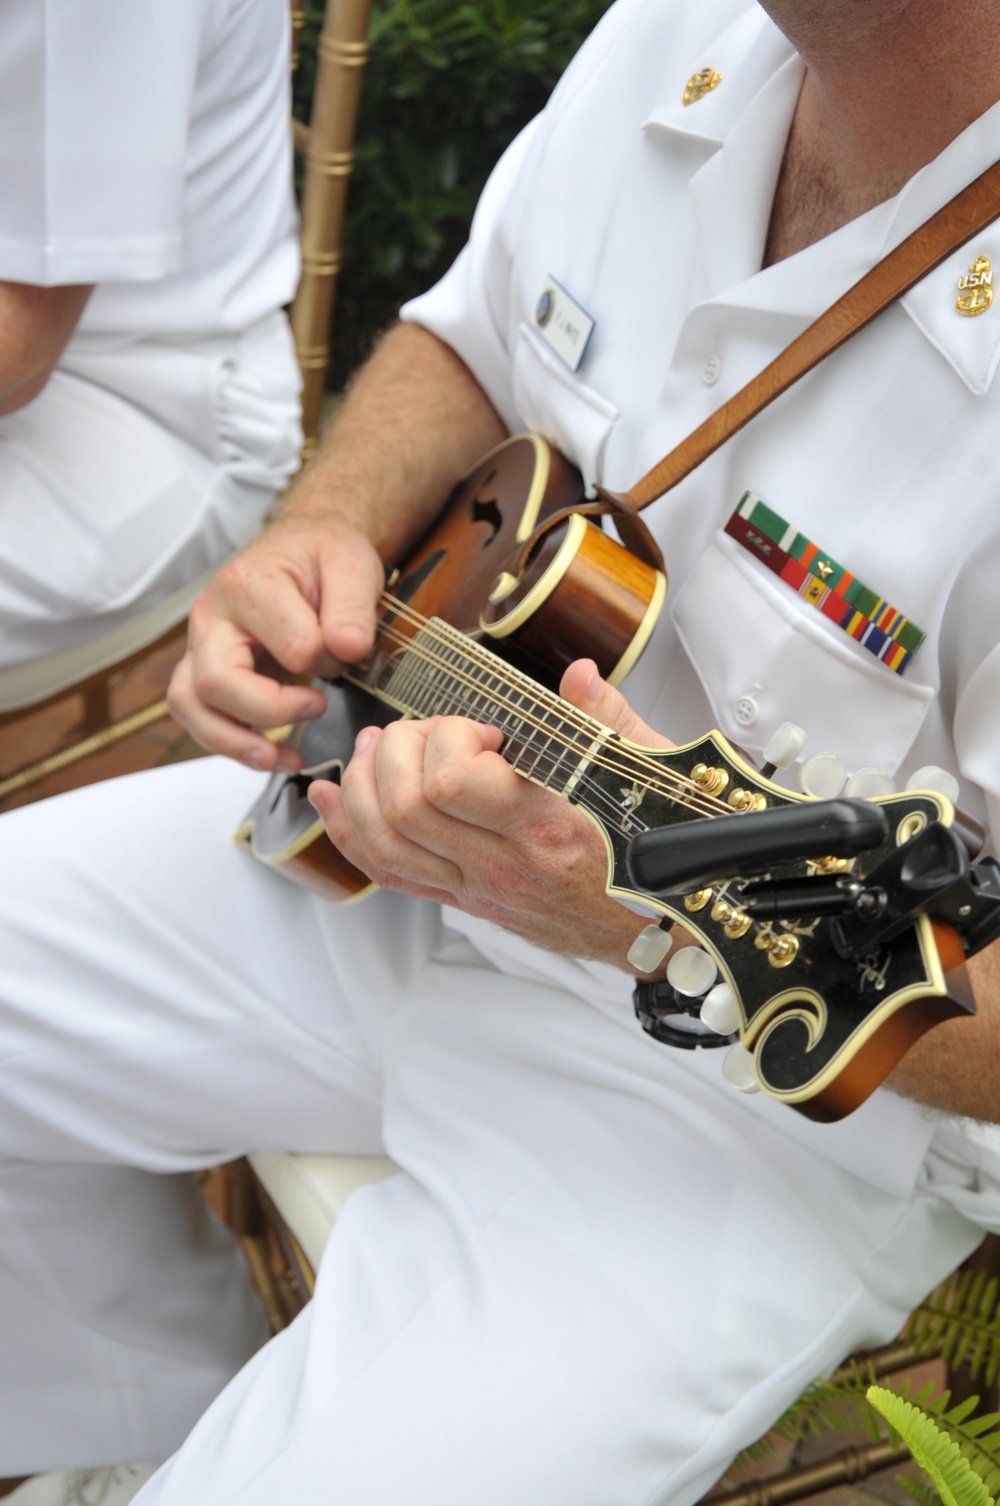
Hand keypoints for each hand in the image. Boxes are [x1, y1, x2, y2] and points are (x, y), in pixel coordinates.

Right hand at [167, 514, 384, 771]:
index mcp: (248, 583)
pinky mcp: (203, 670)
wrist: (302, 548)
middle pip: (216, 681)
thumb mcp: (352, 565)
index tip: (346, 652)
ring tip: (282, 758)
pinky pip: (199, 716)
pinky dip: (231, 744)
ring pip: (191, 705)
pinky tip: (272, 756)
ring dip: (236, 742)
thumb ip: (353, 606)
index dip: (325, 660)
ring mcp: (200, 645)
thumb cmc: (322, 556)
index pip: (289, 645)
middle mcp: (211, 615)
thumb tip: (347, 649)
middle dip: (272, 710)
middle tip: (318, 706)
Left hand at [307, 659, 675, 968]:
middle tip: (430, 731)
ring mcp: (478, 890)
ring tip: (378, 747)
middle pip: (402, 808)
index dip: (449, 740)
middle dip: (399, 750)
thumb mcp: (655, 779)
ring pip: (383, 843)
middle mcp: (504, 868)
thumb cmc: (664, 854)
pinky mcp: (465, 902)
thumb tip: (577, 673)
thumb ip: (610, 722)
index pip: (451, 785)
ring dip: (362, 784)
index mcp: (549, 830)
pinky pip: (388, 873)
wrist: (668, 934)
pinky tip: (331, 794)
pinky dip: (347, 831)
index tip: (483, 729)